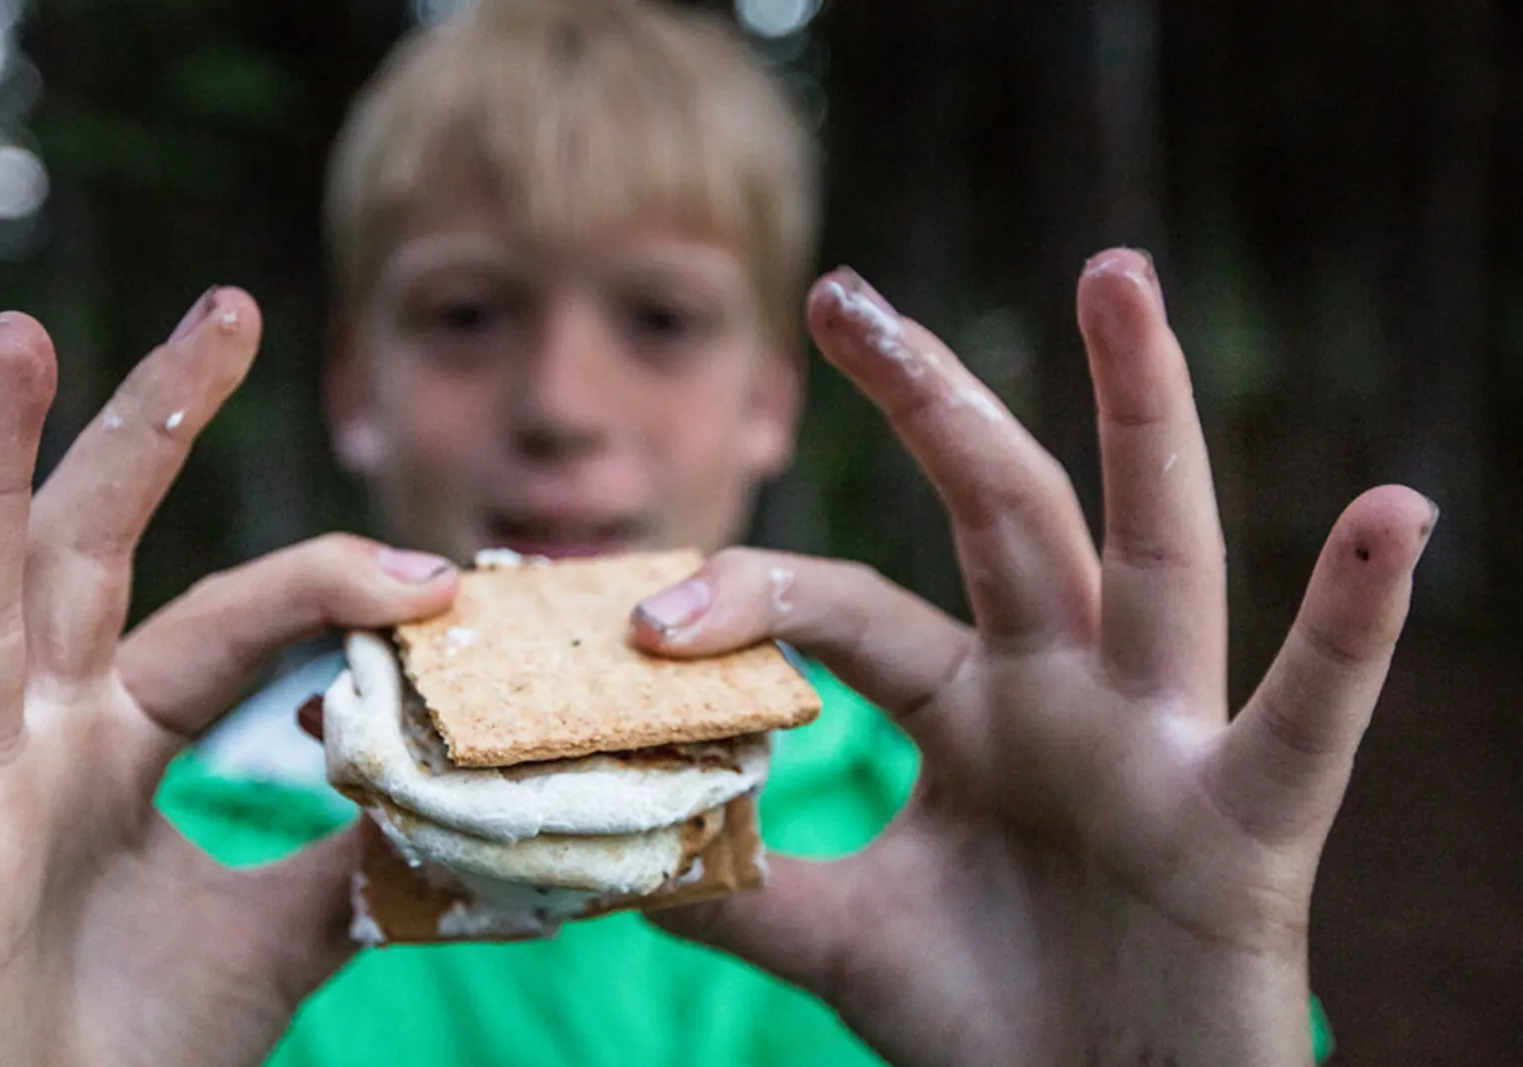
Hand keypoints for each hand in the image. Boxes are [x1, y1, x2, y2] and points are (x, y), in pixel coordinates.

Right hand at [0, 289, 457, 1066]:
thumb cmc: (132, 1040)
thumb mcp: (280, 937)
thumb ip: (358, 861)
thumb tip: (484, 809)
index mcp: (117, 734)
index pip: (224, 614)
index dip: (322, 580)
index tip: (438, 573)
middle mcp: (30, 731)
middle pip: (83, 544)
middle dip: (143, 424)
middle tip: (229, 308)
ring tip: (15, 344)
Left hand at [631, 250, 1432, 1066]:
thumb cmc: (993, 1022)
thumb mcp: (843, 937)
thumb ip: (736, 886)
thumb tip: (606, 840)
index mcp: (970, 708)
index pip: (851, 606)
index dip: (753, 597)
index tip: (648, 615)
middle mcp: (1067, 693)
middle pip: (999, 510)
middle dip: (931, 396)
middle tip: (842, 292)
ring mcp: (1163, 742)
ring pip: (1156, 553)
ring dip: (1144, 415)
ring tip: (1114, 275)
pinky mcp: (1251, 824)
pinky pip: (1310, 714)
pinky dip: (1354, 624)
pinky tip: (1392, 516)